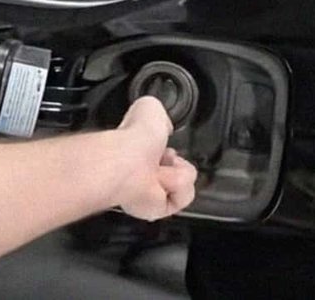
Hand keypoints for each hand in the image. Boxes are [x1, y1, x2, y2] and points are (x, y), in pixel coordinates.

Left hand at [111, 96, 197, 220]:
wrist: (129, 164)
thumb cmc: (133, 139)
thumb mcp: (149, 107)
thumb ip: (157, 111)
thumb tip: (165, 123)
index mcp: (138, 151)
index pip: (161, 153)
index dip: (169, 149)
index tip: (167, 143)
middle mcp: (142, 173)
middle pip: (176, 169)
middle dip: (178, 162)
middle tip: (167, 158)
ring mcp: (150, 192)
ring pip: (185, 181)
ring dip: (178, 173)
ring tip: (161, 171)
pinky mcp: (157, 208)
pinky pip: (183, 197)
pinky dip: (178, 187)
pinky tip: (162, 181)